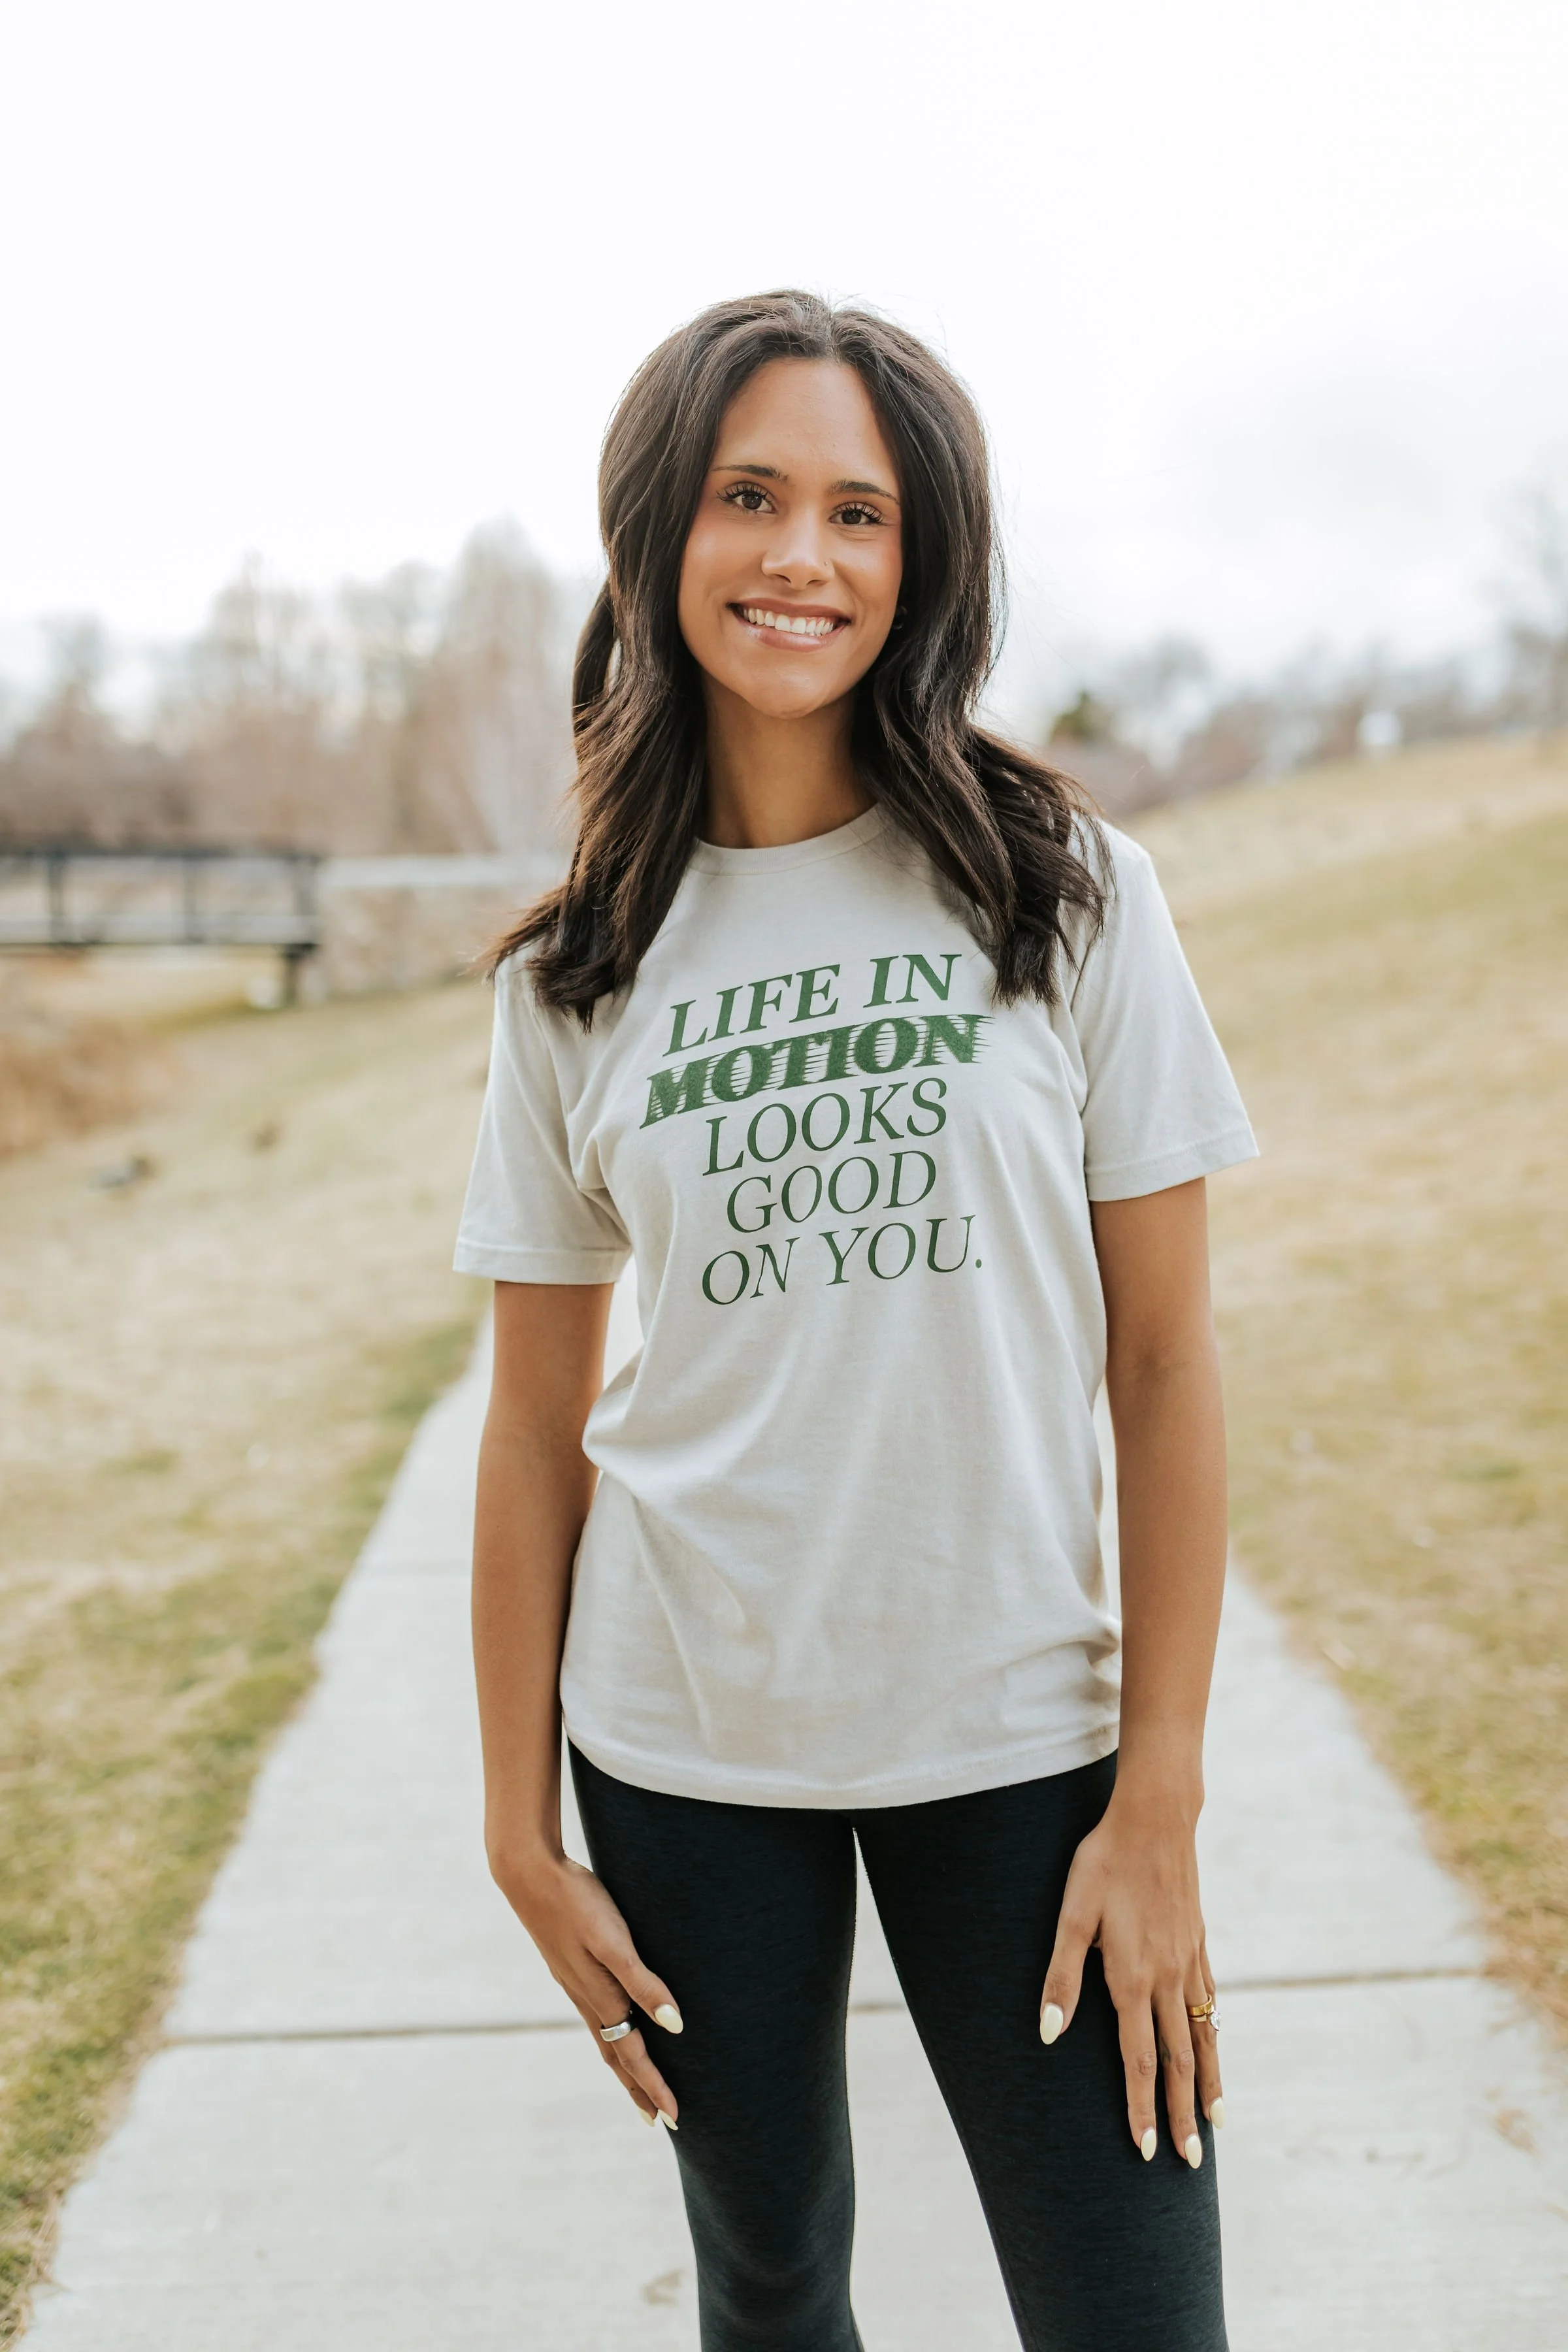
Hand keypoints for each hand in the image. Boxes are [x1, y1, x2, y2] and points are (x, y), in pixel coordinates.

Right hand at [494, 1848, 682, 2128]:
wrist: (529, 1874)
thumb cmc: (577, 1903)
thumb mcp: (614, 1942)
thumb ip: (643, 1983)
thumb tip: (674, 2026)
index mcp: (599, 1997)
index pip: (632, 2054)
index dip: (654, 2085)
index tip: (673, 2117)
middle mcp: (586, 1997)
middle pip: (616, 2054)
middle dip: (638, 2088)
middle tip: (658, 2119)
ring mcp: (574, 1983)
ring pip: (604, 2036)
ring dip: (623, 2065)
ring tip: (637, 2084)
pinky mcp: (569, 1966)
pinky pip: (595, 2014)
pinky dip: (610, 2034)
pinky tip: (613, 2023)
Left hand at [1038, 1790, 1222, 2164]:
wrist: (1156, 1819)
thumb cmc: (1105, 1862)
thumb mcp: (1072, 1914)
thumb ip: (1062, 1975)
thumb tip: (1049, 2034)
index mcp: (1133, 1978)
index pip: (1139, 2060)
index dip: (1141, 2107)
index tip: (1145, 2150)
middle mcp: (1168, 1980)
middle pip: (1179, 2062)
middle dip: (1181, 2115)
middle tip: (1187, 2162)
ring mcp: (1190, 1964)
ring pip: (1203, 2038)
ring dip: (1208, 2085)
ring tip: (1215, 2125)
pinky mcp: (1200, 1946)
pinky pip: (1211, 2006)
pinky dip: (1215, 2039)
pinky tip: (1215, 2051)